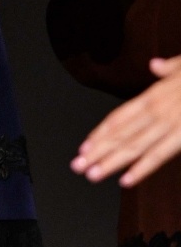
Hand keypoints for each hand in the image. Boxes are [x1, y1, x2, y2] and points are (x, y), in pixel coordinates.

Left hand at [72, 54, 180, 186]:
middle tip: (76, 166)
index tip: (83, 147)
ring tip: (92, 174)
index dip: (100, 133)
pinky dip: (141, 168)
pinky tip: (125, 180)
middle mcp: (156, 110)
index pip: (119, 117)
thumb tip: (154, 65)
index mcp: (154, 96)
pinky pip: (160, 154)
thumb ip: (168, 69)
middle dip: (97, 152)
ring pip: (134, 145)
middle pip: (120, 134)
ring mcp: (169, 123)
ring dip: (111, 161)